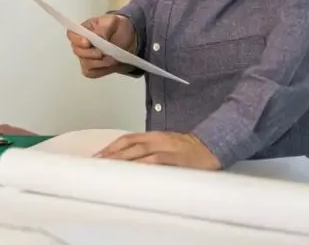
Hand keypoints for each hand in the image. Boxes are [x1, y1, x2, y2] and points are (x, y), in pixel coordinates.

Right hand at [67, 14, 136, 78]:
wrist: (130, 40)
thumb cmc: (119, 27)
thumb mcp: (113, 22)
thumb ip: (104, 28)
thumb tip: (98, 36)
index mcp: (84, 29)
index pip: (71, 34)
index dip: (77, 40)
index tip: (88, 43)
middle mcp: (81, 44)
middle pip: (77, 51)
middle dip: (91, 53)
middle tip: (103, 52)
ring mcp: (86, 57)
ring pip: (85, 64)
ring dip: (99, 63)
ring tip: (112, 58)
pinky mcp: (92, 69)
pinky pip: (91, 73)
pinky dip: (101, 70)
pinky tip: (109, 65)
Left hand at [95, 131, 219, 169]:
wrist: (211, 146)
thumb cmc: (187, 150)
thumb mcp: (164, 146)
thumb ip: (147, 152)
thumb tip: (126, 163)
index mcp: (153, 136)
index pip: (127, 139)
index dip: (110, 147)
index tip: (97, 157)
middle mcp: (158, 139)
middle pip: (129, 145)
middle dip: (111, 155)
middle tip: (97, 166)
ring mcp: (168, 148)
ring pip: (140, 152)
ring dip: (124, 161)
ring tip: (109, 170)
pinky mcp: (177, 158)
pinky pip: (158, 161)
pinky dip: (144, 166)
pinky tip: (134, 173)